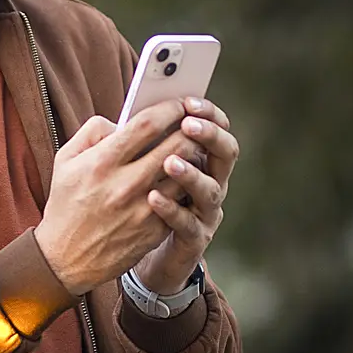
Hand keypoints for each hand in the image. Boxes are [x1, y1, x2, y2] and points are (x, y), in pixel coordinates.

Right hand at [33, 98, 213, 296]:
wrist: (65, 258)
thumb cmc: (66, 205)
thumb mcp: (65, 161)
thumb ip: (91, 133)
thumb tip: (121, 121)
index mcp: (102, 163)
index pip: (146, 125)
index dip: (168, 109)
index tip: (177, 103)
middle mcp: (124, 184)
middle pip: (175, 145)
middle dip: (190, 128)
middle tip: (194, 122)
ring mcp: (143, 209)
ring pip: (185, 173)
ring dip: (193, 156)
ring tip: (193, 148)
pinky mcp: (154, 229)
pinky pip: (181, 199)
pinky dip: (187, 184)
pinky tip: (185, 177)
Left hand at [132, 99, 238, 295]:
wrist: (134, 252)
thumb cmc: (136, 200)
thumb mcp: (137, 166)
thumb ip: (138, 142)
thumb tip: (126, 116)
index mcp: (200, 159)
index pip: (217, 128)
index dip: (209, 114)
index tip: (189, 101)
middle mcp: (211, 182)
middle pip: (225, 154)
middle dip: (209, 136)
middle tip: (188, 124)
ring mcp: (205, 213)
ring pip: (210, 190)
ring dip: (192, 173)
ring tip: (170, 161)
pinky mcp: (193, 240)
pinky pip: (187, 224)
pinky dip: (172, 209)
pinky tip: (153, 197)